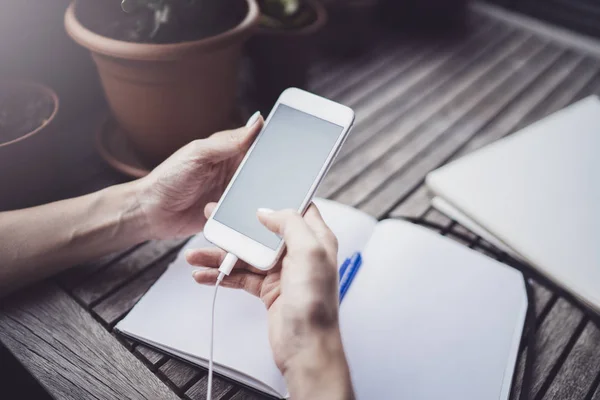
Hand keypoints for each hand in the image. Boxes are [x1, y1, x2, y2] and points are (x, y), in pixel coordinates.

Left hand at [135, 114, 262, 239]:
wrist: (152, 212)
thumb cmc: (169, 178)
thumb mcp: (199, 154)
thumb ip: (229, 141)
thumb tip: (257, 121)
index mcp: (228, 149)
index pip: (258, 141)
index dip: (272, 141)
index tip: (282, 146)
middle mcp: (233, 169)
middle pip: (263, 169)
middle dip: (267, 174)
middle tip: (260, 178)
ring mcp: (233, 191)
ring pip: (258, 192)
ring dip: (254, 195)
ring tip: (238, 197)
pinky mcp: (231, 213)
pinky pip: (248, 212)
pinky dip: (245, 213)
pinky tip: (234, 213)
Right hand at [187, 204, 354, 399]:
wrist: (306, 347)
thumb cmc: (315, 305)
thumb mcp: (309, 253)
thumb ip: (290, 225)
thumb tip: (268, 211)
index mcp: (316, 240)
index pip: (297, 211)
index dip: (275, 202)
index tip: (252, 196)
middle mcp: (299, 254)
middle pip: (263, 232)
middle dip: (236, 228)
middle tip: (213, 221)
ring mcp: (282, 273)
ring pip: (246, 255)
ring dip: (221, 255)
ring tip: (196, 255)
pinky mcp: (268, 290)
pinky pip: (241, 276)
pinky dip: (222, 275)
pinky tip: (205, 275)